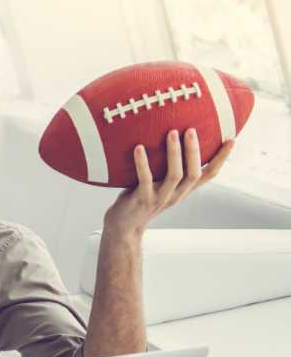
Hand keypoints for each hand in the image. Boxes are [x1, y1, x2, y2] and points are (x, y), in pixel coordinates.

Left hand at [103, 129, 233, 238]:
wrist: (124, 227)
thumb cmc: (139, 199)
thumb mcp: (157, 184)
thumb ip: (165, 168)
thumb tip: (167, 136)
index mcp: (183, 190)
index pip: (209, 174)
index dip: (221, 159)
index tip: (231, 140)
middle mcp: (176, 195)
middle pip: (194, 173)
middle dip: (194, 151)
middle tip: (191, 129)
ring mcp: (160, 198)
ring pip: (174, 175)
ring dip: (174, 153)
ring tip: (172, 132)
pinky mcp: (143, 200)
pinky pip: (145, 179)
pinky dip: (142, 163)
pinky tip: (139, 147)